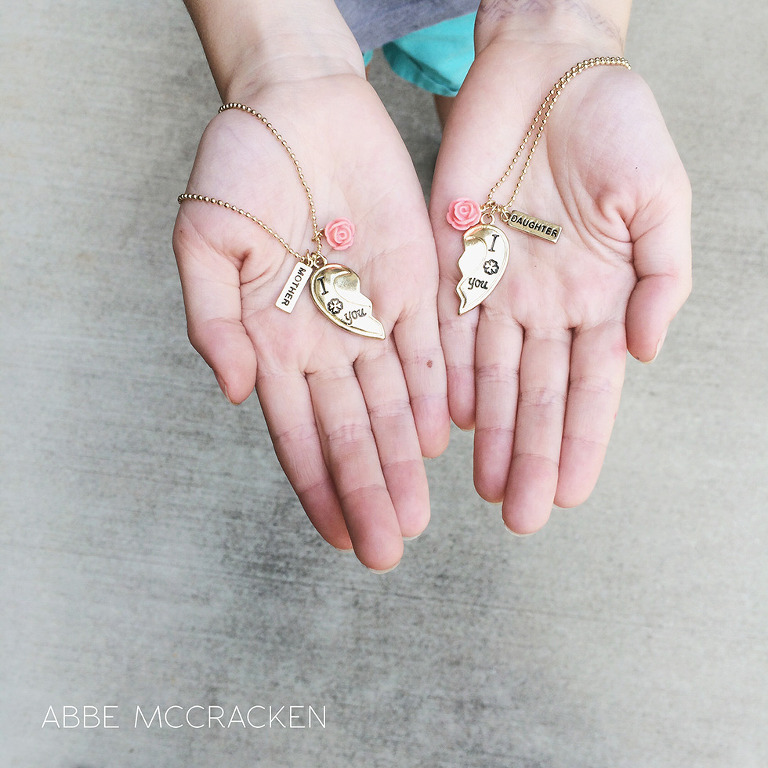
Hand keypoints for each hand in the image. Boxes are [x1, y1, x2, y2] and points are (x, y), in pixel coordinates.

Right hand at [173, 74, 448, 569]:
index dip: (319, 486)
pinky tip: (438, 443)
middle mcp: (327, 342)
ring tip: (417, 517)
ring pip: (393, 406)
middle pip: (353, 432)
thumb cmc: (241, 168)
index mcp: (273, 340)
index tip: (340, 537)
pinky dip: (433, 397)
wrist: (301, 106)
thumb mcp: (202, 239)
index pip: (299, 432)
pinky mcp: (415, 287)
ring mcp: (372, 317)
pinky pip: (428, 351)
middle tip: (389, 549)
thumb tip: (232, 391)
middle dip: (369, 491)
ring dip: (403, 463)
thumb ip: (211, 321)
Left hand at [431, 39, 690, 533]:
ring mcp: (494, 286)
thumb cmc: (614, 125)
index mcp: (599, 295)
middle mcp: (545, 303)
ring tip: (482, 485)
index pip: (589, 386)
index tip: (568, 494)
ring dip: (487, 433)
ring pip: (487, 375)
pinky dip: (445, 376)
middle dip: (529, 455)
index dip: (580, 440)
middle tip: (517, 515)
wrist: (545, 69)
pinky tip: (447, 422)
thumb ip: (664, 279)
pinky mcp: (449, 262)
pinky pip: (444, 330)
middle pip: (535, 394)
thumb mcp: (662, 198)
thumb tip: (645, 353)